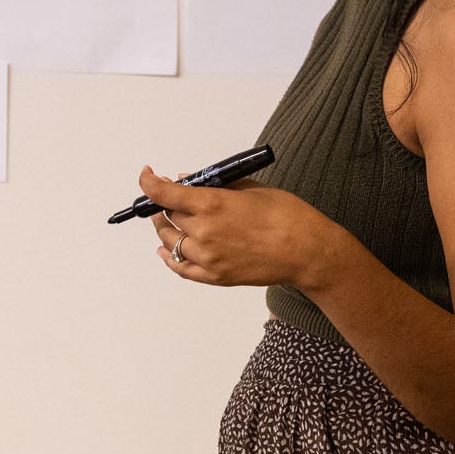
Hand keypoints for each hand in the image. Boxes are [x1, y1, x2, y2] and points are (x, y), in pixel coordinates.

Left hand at [140, 166, 346, 288]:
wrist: (307, 251)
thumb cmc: (286, 215)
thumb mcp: (250, 187)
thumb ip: (216, 184)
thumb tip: (190, 181)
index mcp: (212, 205)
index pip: (164, 194)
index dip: (149, 184)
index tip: (148, 176)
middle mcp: (204, 233)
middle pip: (168, 216)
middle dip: (165, 203)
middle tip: (169, 196)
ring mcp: (208, 258)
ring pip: (170, 241)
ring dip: (166, 228)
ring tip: (168, 219)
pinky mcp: (215, 277)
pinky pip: (181, 268)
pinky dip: (169, 257)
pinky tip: (164, 249)